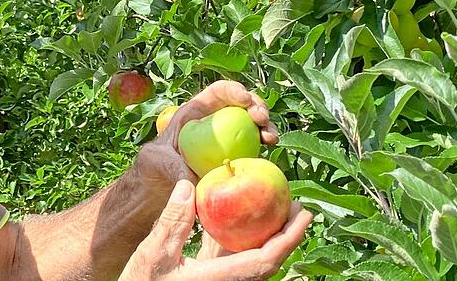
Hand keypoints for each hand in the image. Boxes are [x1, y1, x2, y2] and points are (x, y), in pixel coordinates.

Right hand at [118, 180, 312, 280]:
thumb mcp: (152, 255)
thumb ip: (172, 223)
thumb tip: (186, 185)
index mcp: (218, 280)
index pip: (265, 260)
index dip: (288, 238)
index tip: (304, 215)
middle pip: (266, 258)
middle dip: (284, 232)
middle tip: (295, 203)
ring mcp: (219, 280)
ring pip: (251, 257)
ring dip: (264, 233)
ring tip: (272, 204)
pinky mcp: (209, 276)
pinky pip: (232, 256)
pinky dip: (239, 237)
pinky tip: (236, 216)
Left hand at [135, 81, 278, 194]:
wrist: (160, 180)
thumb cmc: (156, 163)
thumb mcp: (158, 160)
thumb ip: (174, 168)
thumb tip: (192, 182)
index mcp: (196, 111)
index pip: (218, 92)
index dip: (233, 90)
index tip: (244, 98)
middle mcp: (216, 120)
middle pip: (242, 104)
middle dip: (256, 105)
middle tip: (261, 118)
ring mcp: (228, 136)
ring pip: (253, 123)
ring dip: (266, 126)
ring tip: (270, 137)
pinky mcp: (236, 153)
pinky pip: (254, 145)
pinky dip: (264, 145)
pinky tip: (269, 149)